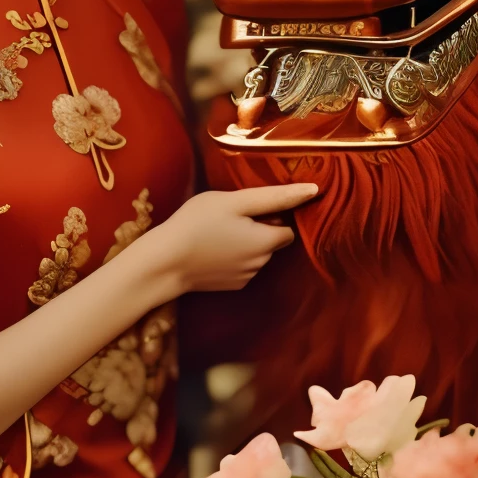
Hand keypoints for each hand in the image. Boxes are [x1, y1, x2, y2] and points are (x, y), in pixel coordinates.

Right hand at [142, 184, 317, 295]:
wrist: (165, 262)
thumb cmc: (197, 224)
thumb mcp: (234, 201)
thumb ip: (274, 196)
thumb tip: (313, 191)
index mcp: (267, 242)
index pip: (288, 228)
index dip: (272, 215)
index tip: (248, 209)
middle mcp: (262, 264)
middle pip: (272, 242)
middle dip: (259, 230)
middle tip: (229, 218)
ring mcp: (247, 277)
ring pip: (257, 255)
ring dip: (246, 244)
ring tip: (218, 233)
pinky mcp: (231, 286)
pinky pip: (243, 267)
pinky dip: (234, 258)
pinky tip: (213, 250)